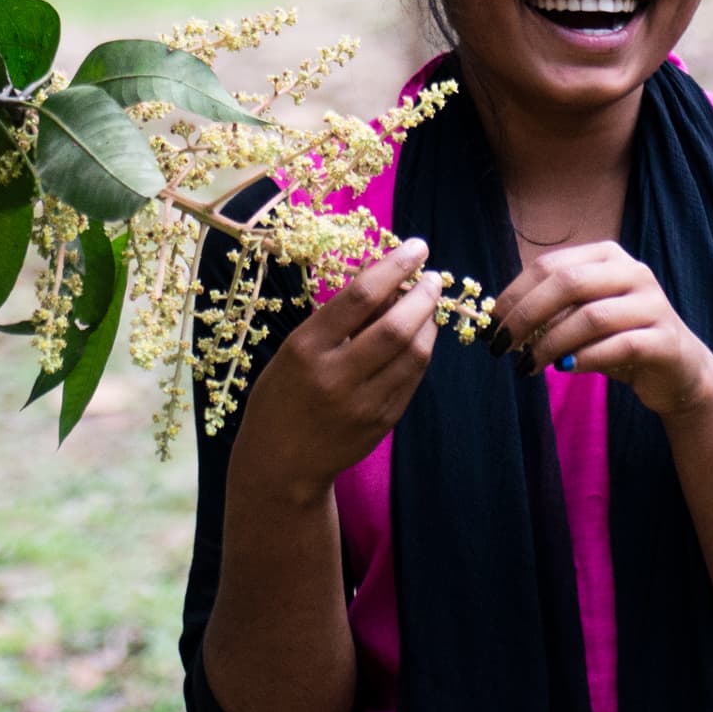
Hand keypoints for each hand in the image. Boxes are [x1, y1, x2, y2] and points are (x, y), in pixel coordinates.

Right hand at [231, 238, 442, 505]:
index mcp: (306, 349)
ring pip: (414, 353)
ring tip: (427, 305)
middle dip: (422, 295)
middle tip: (432, 278)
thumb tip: (385, 280)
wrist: (281, 464)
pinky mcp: (383, 422)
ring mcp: (363, 403)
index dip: (393, 267)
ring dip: (429, 322)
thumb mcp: (294, 349)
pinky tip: (420, 336)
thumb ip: (335, 321)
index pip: (359, 297)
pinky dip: (422, 350)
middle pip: (395, 327)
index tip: (416, 247)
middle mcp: (336, 376)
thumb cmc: (281, 395)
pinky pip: (413, 377)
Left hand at [488, 241, 712, 419]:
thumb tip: (499, 320)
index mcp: (607, 256)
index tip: (491, 325)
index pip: (549, 266)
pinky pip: (618, 346)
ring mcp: (652, 303)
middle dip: (527, 316)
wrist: (678, 371)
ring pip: (590, 317)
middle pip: (568, 283)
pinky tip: (565, 369)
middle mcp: (632, 271)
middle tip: (502, 346)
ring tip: (527, 366)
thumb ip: (551, 309)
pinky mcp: (665, 339)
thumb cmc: (619, 339)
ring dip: (550, 344)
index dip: (514, 295)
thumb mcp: (582, 316)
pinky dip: (585, 359)